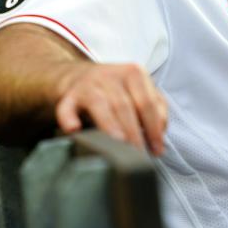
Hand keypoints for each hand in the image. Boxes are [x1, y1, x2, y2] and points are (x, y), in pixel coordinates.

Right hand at [54, 62, 168, 155]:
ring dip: (110, 126)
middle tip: (138, 154)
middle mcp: (111, 76)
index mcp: (134, 73)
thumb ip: (155, 107)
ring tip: (118, 145)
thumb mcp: (139, 90)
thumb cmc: (115, 89)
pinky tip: (73, 129)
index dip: (154, 127)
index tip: (157, 148)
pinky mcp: (68, 96)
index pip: (147, 102)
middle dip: (134, 132)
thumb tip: (160, 134)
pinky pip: (66, 108)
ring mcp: (88, 85)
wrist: (77, 75)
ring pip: (100, 106)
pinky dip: (68, 118)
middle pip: (125, 106)